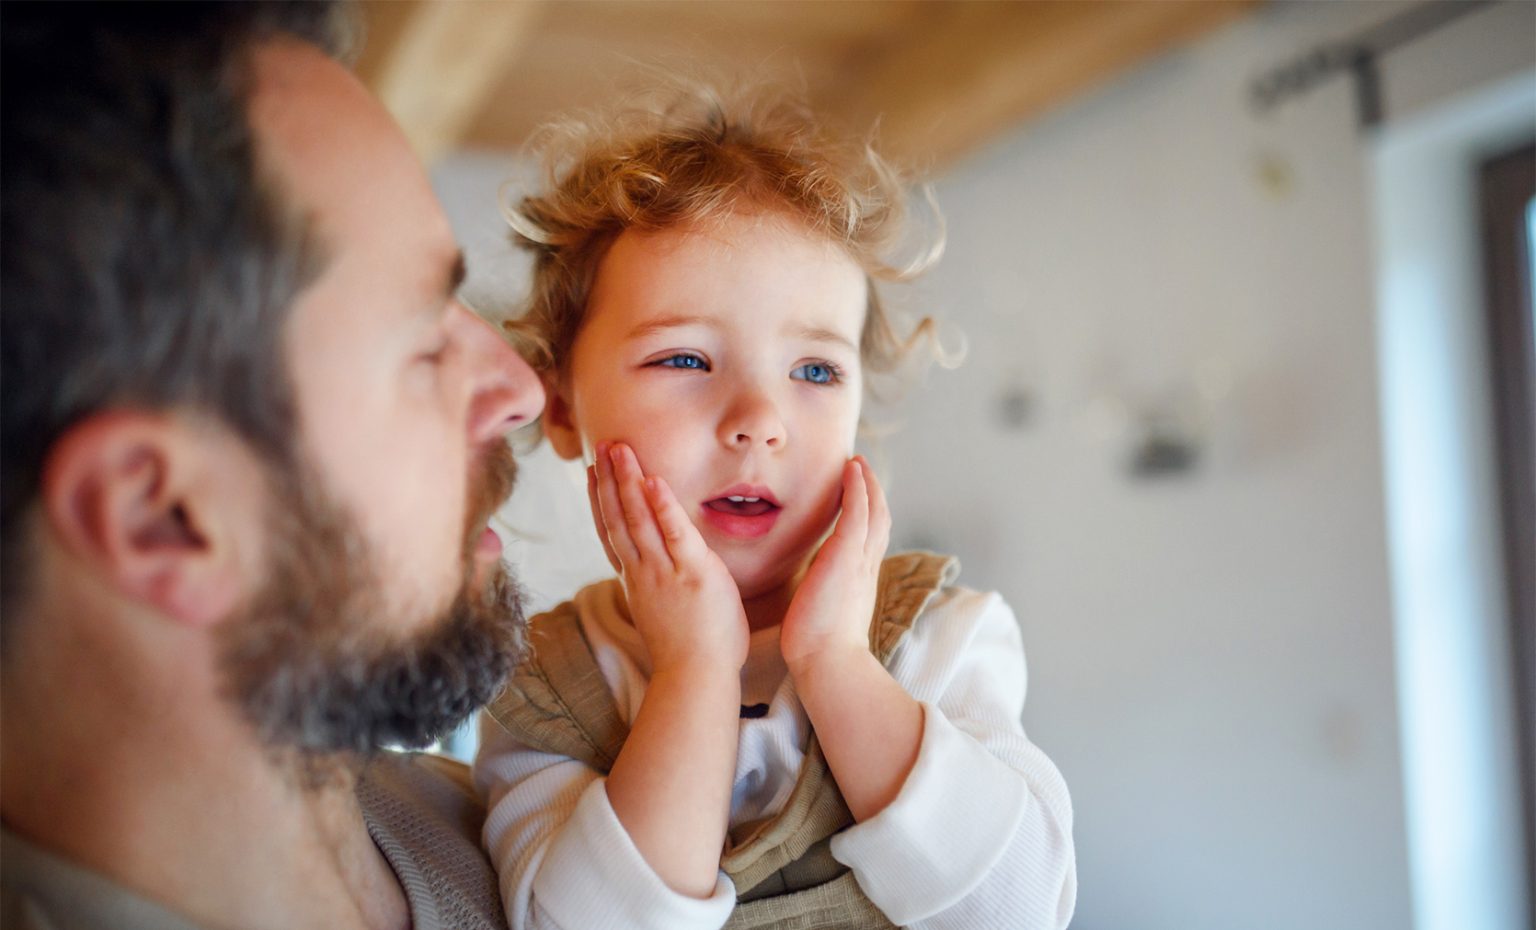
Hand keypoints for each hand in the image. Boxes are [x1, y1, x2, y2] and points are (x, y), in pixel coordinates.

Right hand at [587, 441, 748, 673]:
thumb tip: (664, 569)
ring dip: (627, 481)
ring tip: (620, 449)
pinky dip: (662, 507)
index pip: (612, 532)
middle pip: (618, 517)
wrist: (696, 677)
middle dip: (610, 479)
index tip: (592, 472)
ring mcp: (664, 572)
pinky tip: (653, 481)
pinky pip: (674, 534)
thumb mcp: (665, 611)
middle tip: (603, 445)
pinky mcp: (692, 573)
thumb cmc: (689, 650)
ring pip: (638, 519)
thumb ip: (660, 584)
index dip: (600, 500)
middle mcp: (643, 572)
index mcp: (637, 580)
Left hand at [780, 456, 890, 675]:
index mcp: (859, 580)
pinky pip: (857, 512)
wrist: (827, 661)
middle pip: (879, 519)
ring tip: (857, 462)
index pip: (869, 539)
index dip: (868, 514)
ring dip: (866, 483)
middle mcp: (866, 567)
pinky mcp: (846, 555)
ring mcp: (859, 560)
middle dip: (872, 491)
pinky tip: (852, 470)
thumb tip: (811, 590)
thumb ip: (822, 594)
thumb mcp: (822, 613)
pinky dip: (857, 488)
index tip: (859, 495)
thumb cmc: (818, 646)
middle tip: (861, 467)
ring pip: (873, 511)